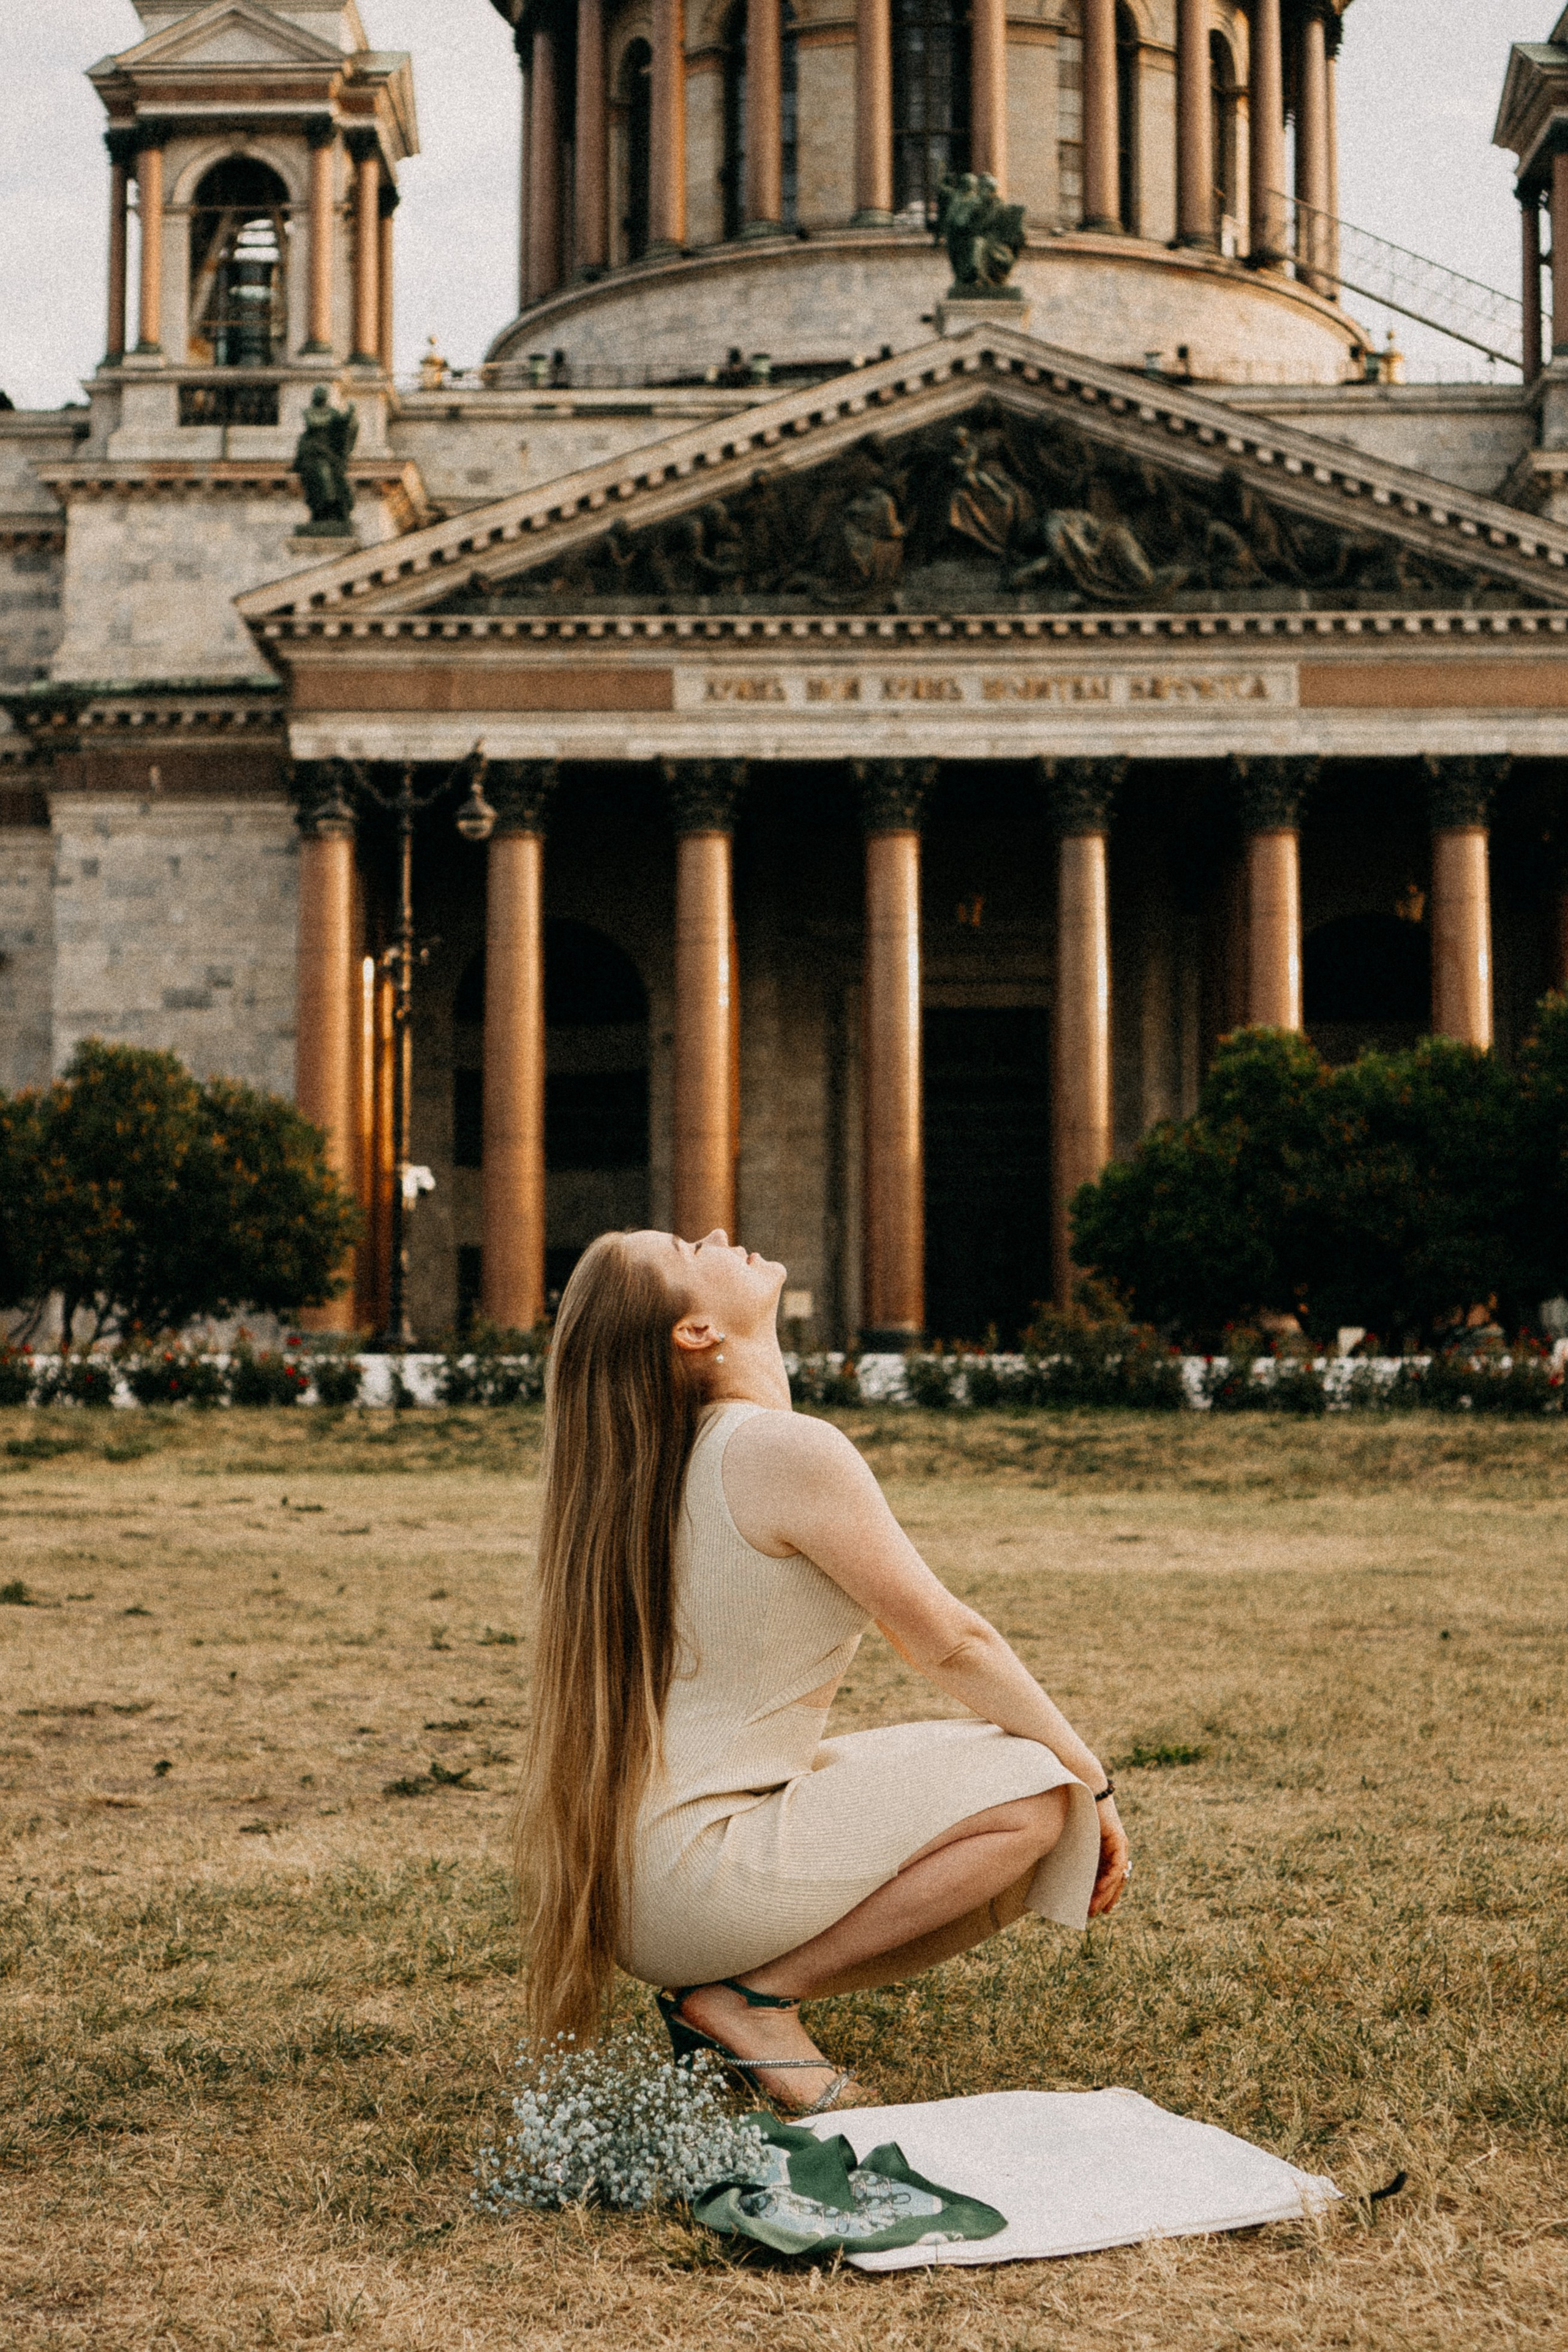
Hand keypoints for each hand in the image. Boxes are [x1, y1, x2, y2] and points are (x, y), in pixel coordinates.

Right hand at [1088, 1797, 1129, 1918]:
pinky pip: (1117, 1865)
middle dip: (1103, 1899)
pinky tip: (1100, 1888)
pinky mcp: (1119, 1840)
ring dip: (1105, 1893)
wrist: (1084, 1789)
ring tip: (1095, 1907)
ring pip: (1116, 1877)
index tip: (1094, 1910)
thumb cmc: (1076, 1811)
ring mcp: (1119, 1846)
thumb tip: (1062, 1874)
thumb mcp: (1077, 1841)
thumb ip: (1076, 1856)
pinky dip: (1110, 1878)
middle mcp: (1116, 1850)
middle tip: (1093, 1914)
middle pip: (1114, 1881)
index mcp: (1105, 1850)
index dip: (1102, 1895)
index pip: (1107, 1878)